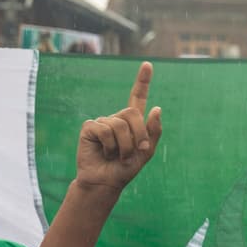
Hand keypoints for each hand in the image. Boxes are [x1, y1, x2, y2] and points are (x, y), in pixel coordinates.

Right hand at [74, 61, 162, 193]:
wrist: (106, 182)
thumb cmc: (125, 169)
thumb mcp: (146, 152)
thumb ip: (154, 131)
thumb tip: (157, 108)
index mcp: (132, 122)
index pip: (137, 97)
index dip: (142, 81)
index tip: (148, 65)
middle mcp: (116, 118)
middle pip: (132, 113)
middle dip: (138, 135)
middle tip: (134, 152)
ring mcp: (102, 121)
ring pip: (119, 124)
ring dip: (124, 145)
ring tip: (118, 156)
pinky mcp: (90, 127)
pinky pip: (105, 130)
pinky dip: (110, 146)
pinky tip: (105, 153)